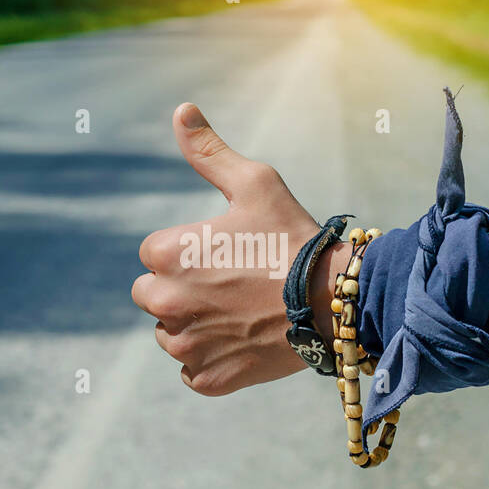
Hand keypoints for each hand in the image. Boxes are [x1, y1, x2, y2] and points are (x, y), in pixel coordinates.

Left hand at [132, 103, 348, 395]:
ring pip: (171, 336)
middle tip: (231, 286)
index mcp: (165, 253)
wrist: (334, 301)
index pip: (153, 255)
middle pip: (153, 296)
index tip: (226, 254)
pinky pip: (193, 371)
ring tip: (240, 314)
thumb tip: (181, 110)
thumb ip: (209, 152)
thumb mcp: (255, 184)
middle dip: (182, 291)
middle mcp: (165, 302)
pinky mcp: (207, 379)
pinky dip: (213, 361)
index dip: (189, 253)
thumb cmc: (292, 238)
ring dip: (195, 327)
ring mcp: (185, 346)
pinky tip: (243, 343)